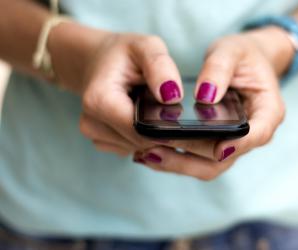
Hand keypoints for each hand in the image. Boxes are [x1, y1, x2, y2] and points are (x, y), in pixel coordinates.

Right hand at [50, 23, 185, 155]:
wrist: (100, 61)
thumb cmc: (124, 54)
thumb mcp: (147, 47)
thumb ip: (160, 67)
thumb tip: (172, 97)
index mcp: (99, 100)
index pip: (139, 130)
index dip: (163, 127)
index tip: (179, 117)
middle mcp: (91, 122)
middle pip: (140, 142)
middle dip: (160, 130)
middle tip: (167, 108)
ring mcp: (95, 135)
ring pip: (139, 148)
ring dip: (152, 134)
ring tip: (151, 108)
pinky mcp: (102, 141)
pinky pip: (133, 148)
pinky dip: (143, 136)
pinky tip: (142, 117)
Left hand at [135, 28, 290, 179]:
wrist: (244, 62)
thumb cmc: (242, 55)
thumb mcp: (232, 51)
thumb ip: (219, 69)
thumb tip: (204, 96)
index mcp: (268, 111)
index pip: (257, 134)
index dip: (238, 144)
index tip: (217, 147)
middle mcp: (253, 134)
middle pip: (225, 158)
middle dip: (190, 158)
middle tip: (155, 149)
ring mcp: (234, 143)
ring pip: (208, 166)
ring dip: (178, 164)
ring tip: (145, 154)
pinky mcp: (216, 145)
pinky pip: (197, 159)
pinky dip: (175, 158)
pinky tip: (150, 151)